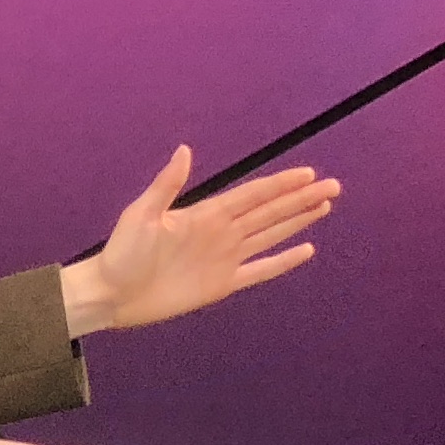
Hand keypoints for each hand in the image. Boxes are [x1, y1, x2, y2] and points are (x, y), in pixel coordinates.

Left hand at [58, 145, 339, 335]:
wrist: (111, 294)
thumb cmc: (120, 253)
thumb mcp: (141, 214)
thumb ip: (167, 185)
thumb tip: (184, 150)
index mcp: (205, 214)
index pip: (253, 195)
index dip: (280, 184)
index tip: (309, 173)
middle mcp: (221, 233)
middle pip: (270, 212)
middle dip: (301, 199)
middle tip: (333, 186)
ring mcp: (224, 258)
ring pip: (271, 235)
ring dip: (297, 221)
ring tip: (325, 206)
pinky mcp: (222, 284)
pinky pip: (260, 271)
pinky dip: (282, 262)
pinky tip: (305, 250)